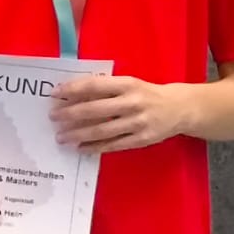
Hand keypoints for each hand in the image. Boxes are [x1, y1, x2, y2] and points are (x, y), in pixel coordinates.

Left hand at [50, 74, 193, 153]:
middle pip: (95, 110)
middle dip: (70, 114)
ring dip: (78, 134)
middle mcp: (132, 103)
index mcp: (128, 84)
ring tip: (61, 137)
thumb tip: (72, 94)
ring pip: (101, 130)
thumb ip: (105, 89)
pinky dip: (94, 147)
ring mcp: (137, 123)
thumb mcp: (129, 84)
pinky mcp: (141, 140)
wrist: (180, 108)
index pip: (95, 86)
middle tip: (53, 117)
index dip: (73, 89)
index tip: (55, 93)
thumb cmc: (146, 94)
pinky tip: (80, 148)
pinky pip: (113, 145)